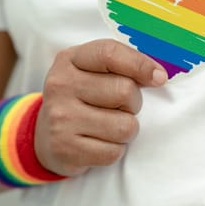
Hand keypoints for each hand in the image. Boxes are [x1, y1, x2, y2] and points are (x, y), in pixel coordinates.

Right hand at [35, 39, 166, 175]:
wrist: (45, 136)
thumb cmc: (82, 97)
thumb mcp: (92, 70)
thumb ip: (122, 64)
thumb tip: (158, 76)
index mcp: (69, 60)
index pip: (110, 53)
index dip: (140, 64)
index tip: (159, 77)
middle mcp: (60, 86)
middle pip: (125, 91)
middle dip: (134, 103)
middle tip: (120, 107)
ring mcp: (61, 118)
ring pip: (125, 126)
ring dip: (127, 129)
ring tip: (110, 126)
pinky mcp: (65, 149)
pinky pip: (113, 152)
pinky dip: (115, 150)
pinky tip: (100, 142)